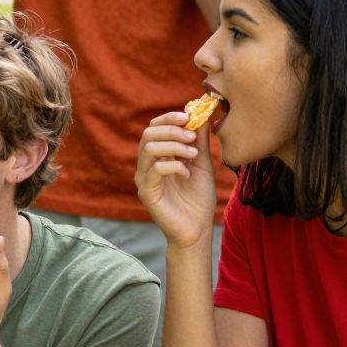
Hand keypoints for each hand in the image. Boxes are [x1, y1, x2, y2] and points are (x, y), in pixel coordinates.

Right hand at [135, 112, 217, 250]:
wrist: (198, 229)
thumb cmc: (198, 199)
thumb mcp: (202, 164)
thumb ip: (199, 142)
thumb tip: (202, 116)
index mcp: (157, 156)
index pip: (154, 127)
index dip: (169, 118)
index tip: (189, 117)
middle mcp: (146, 165)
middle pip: (148, 134)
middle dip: (172, 130)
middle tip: (191, 137)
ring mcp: (144, 178)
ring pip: (149, 149)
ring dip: (174, 146)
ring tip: (193, 155)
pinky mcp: (146, 192)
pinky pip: (154, 170)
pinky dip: (173, 166)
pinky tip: (187, 174)